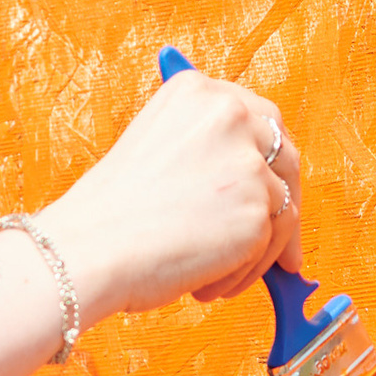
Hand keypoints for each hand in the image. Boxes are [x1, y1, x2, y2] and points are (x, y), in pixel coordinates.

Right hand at [35, 66, 301, 320]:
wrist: (89, 249)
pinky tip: (206, 284)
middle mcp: (229, 115)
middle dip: (284, 200)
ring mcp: (248, 161)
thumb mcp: (154, 146)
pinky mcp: (258, 209)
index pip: (260, 117)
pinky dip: (245, 272)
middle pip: (286, 156)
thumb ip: (204, 148)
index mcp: (198, 91)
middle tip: (281, 244)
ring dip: (256, 249)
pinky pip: (271, 247)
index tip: (271, 183)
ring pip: (282, 208)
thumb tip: (253, 181)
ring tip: (212, 274)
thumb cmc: (110, 213)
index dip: (269, 157)